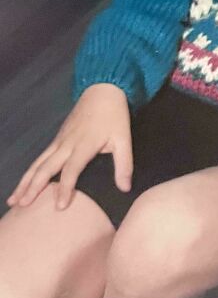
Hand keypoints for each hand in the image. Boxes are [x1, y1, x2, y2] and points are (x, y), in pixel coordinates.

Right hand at [6, 83, 132, 210]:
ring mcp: (59, 140)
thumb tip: (125, 188)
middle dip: (33, 187)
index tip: (59, 207)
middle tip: (23, 206)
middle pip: (46, 167)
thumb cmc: (115, 116)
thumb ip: (124, 164)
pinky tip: (22, 184)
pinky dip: (29, 172)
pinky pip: (40, 158)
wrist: (102, 91)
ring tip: (13, 200)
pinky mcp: (56, 139)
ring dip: (25, 181)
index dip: (65, 188)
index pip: (71, 170)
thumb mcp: (124, 139)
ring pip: (38, 163)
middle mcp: (67, 144)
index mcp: (84, 144)